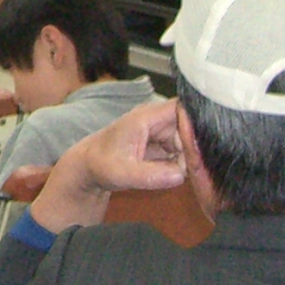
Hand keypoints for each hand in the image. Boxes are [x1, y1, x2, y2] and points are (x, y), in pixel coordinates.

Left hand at [29, 97, 188, 233]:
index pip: (181, 108)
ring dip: (185, 157)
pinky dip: (179, 162)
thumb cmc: (100, 165)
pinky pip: (180, 150)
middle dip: (191, 148)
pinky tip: (169, 173)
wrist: (88, 168)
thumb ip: (151, 176)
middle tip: (183, 169)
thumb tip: (181, 175)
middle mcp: (154, 120)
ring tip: (171, 173)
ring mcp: (157, 131)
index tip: (196, 148)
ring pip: (186, 140)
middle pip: (188, 126)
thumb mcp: (123, 174)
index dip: (194, 125)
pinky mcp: (159, 143)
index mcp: (145, 117)